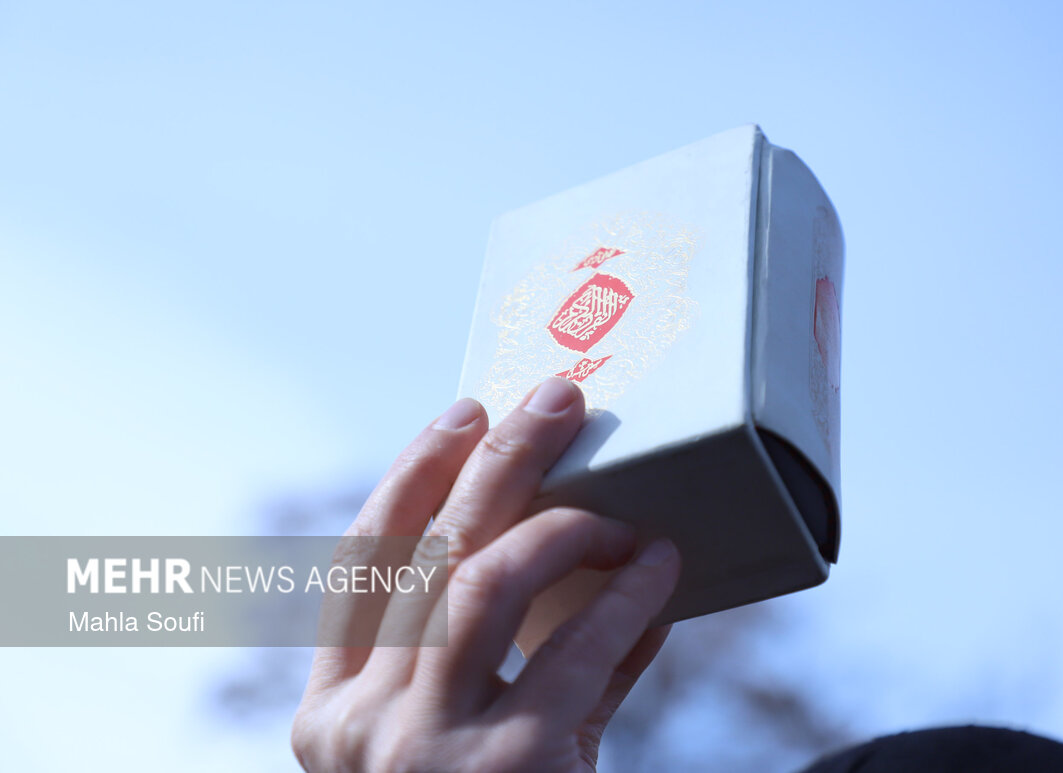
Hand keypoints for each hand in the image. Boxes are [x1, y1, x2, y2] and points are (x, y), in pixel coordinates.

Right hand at [291, 377, 680, 772]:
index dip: (410, 477)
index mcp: (328, 718)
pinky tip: (662, 566)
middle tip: (554, 397)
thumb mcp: (465, 746)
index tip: (460, 414)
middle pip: (425, 554)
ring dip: (559, 522)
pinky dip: (626, 595)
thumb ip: (506, 662)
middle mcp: (357, 729)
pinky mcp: (507, 769)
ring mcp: (421, 752)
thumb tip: (591, 547)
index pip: (358, 566)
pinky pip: (576, 648)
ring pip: (481, 581)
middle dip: (493, 460)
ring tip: (618, 507)